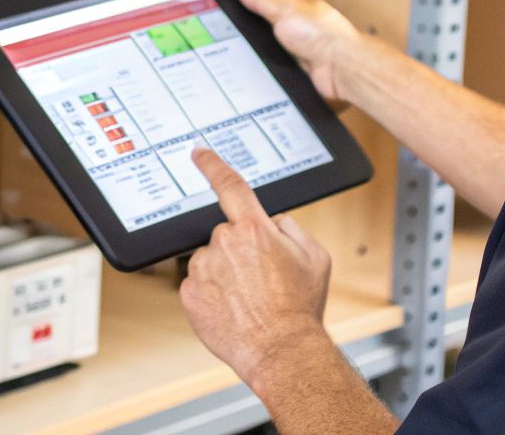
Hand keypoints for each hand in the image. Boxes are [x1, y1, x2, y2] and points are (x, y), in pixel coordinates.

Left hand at [179, 146, 333, 393]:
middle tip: (262, 279)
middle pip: (226, 234)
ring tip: (249, 299)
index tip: (199, 153)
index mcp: (254, 230)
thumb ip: (291, 229)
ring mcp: (203, 269)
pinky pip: (198, 283)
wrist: (282, 352)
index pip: (230, 186)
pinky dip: (212, 293)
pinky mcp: (189, 293)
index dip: (212, 165)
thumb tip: (272, 222)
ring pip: (211, 260)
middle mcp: (224, 244)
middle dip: (240, 250)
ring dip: (225, 272)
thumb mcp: (316, 258)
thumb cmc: (301, 308)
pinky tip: (233, 309)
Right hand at [231, 0, 361, 111]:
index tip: (225, 13)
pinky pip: (275, 71)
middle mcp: (297, 30)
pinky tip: (267, 70)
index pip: (262, 6)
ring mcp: (297, 52)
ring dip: (262, 56)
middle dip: (251, 37)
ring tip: (255, 56)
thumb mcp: (283, 9)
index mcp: (294, 9)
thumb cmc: (324, 35)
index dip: (244, 9)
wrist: (341, 68)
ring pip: (267, 53)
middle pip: (262, 32)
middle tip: (236, 38)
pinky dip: (270, 72)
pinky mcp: (297, 72)